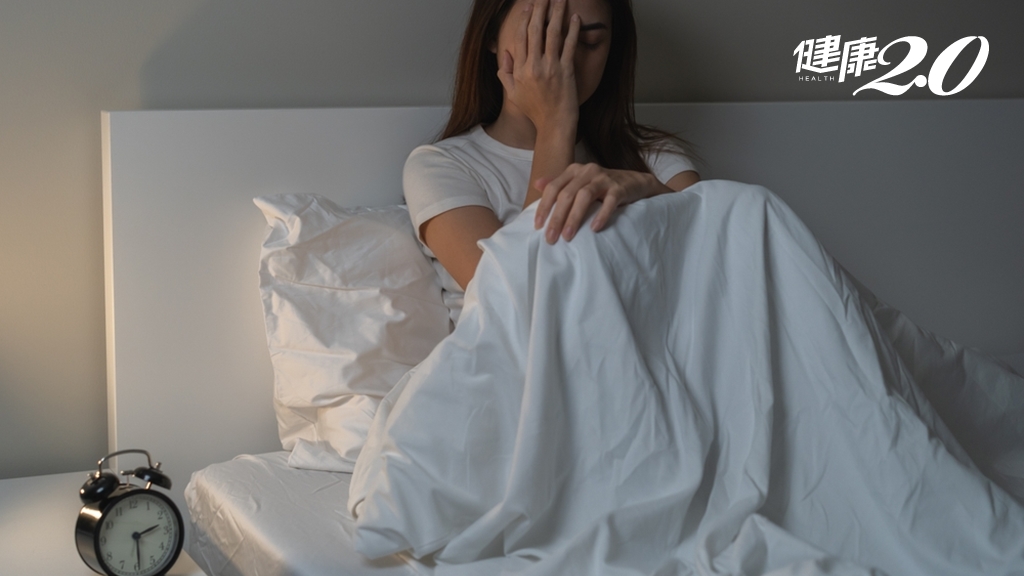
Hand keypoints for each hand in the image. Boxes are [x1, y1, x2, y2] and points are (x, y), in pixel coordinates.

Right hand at [497, 0, 581, 131]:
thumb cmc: (535, 111)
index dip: (524, 19)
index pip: (521, 38)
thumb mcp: (513, 94)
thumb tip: (505, 54)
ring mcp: (550, 68)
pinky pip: (569, 46)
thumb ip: (505, 73)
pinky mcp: (566, 71)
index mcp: (520, 70)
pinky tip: (575, 18)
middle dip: (540, 10)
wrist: (553, 125)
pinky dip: (573, 30)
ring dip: (556, 13)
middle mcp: (534, 66)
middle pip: (535, 30)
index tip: (528, 6)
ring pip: (552, 34)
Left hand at [534, 163, 670, 242]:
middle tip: (550, 238)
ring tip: (568, 236)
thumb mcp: (579, 182)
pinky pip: (609, 201)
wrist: (635, 182)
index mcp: (574, 171)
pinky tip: (594, 228)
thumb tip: (536, 184)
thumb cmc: (602, 187)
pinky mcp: (619, 188)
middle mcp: (587, 171)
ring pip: (584, 196)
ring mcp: (604, 178)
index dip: (544, 207)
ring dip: (574, 218)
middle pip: (567, 194)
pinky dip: (601, 215)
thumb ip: (559, 184)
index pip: (553, 188)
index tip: (537, 226)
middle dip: (557, 217)